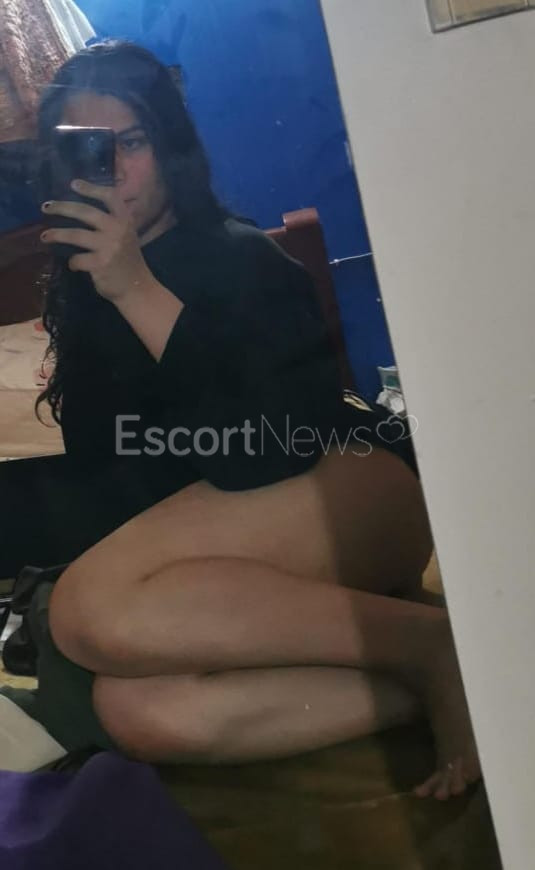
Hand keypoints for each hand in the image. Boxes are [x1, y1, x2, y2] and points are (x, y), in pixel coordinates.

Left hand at [40, 179, 151, 302]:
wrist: (137, 288)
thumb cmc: (127, 261)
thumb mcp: (126, 236)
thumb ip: (110, 223)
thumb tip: (78, 210)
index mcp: (125, 220)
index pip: (110, 197)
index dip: (91, 188)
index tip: (74, 184)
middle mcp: (118, 229)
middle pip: (85, 211)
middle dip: (62, 207)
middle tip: (46, 207)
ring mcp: (109, 246)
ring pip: (75, 234)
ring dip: (56, 234)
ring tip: (44, 237)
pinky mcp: (100, 264)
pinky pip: (77, 259)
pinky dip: (73, 262)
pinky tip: (73, 265)